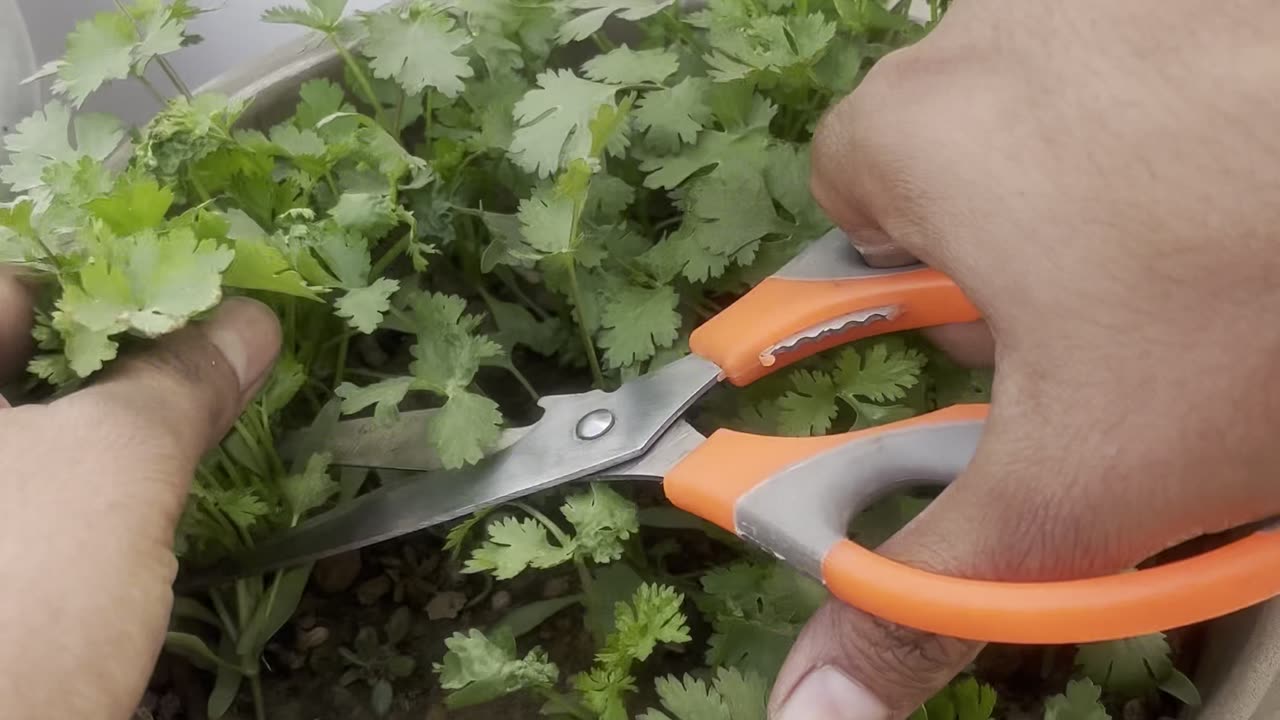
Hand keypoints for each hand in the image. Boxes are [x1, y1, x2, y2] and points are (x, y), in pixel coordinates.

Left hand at [0, 275, 279, 718]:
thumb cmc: (10, 591)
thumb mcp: (110, 468)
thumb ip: (177, 382)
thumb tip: (249, 321)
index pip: (16, 287)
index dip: (117, 281)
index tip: (205, 294)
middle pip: (27, 366)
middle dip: (128, 355)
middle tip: (219, 350)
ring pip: (37, 441)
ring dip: (120, 424)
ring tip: (209, 413)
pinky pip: (39, 506)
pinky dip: (97, 489)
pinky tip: (156, 497)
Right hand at [769, 3, 1279, 718]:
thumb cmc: (1260, 304)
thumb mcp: (1081, 485)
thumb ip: (928, 593)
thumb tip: (813, 700)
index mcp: (916, 131)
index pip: (848, 222)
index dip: (916, 307)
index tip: (996, 350)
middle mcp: (993, 31)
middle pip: (955, 173)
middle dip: (1017, 267)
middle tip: (1112, 333)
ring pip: (1057, 124)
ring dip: (1101, 206)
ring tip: (1205, 270)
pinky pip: (1148, 75)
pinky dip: (1182, 143)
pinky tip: (1247, 204)